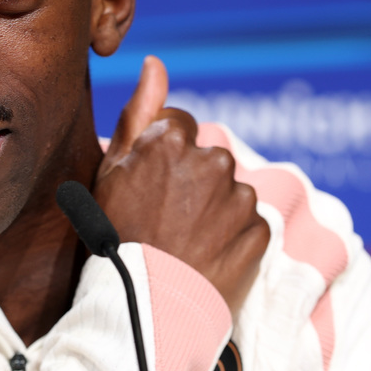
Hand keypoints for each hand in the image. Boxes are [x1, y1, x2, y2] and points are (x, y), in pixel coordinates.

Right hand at [93, 56, 269, 315]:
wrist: (143, 307)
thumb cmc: (115, 236)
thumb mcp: (112, 170)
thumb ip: (139, 111)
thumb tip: (156, 63)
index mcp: (172, 139)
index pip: (179, 124)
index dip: (162, 154)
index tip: (150, 184)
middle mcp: (212, 161)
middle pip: (207, 158)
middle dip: (192, 179)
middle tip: (165, 217)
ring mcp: (239, 198)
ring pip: (229, 191)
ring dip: (213, 209)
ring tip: (184, 241)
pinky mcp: (259, 231)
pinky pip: (248, 224)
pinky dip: (232, 237)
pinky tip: (205, 256)